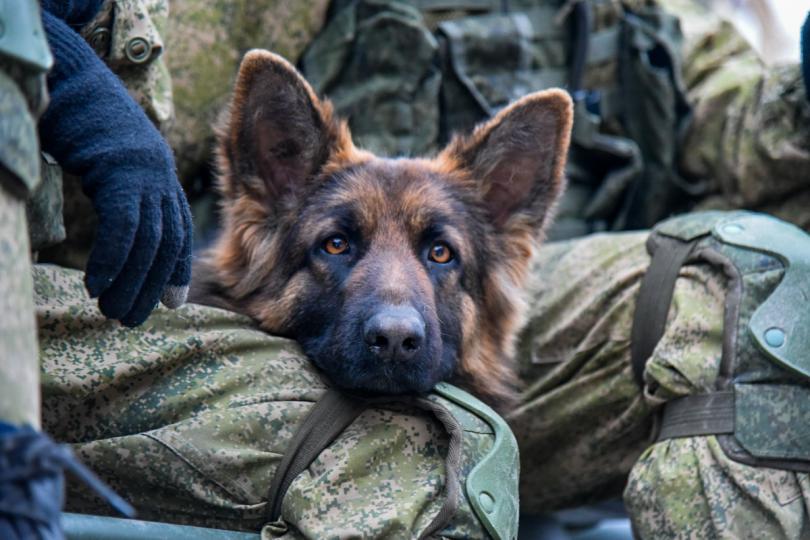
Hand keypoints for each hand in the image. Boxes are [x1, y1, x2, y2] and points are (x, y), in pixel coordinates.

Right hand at [39, 10, 192, 326]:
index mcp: (162, 176)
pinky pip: (122, 224)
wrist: (70, 79)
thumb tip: (122, 233)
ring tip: (112, 311)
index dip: (176, 269)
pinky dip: (113, 259)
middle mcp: (161, 175)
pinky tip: (98, 285)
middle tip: (130, 319)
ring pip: (147, 240)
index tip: (172, 302)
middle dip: (151, 286)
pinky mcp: (120, 169)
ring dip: (130, 282)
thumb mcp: (114, 163)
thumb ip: (127, 196)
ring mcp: (143, 172)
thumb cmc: (84, 126)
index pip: (177, 232)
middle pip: (165, 243)